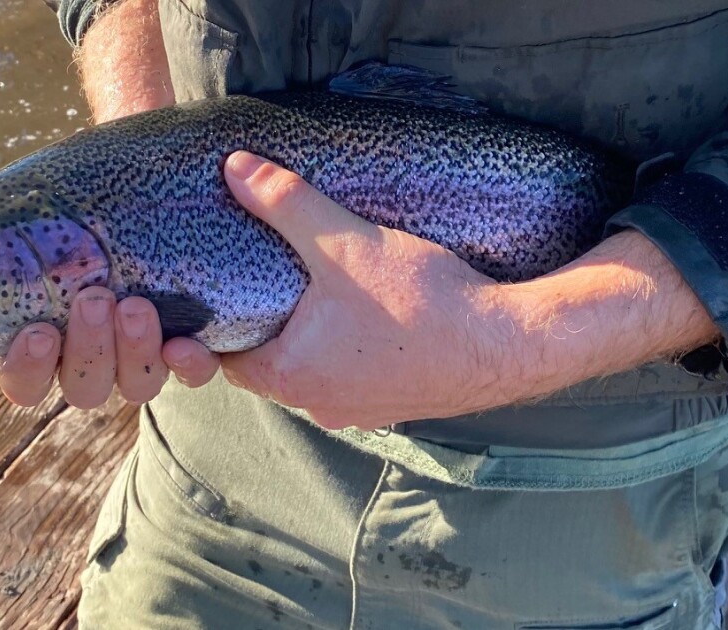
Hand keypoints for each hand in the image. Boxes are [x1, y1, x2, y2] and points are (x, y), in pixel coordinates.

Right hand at [0, 0, 176, 407]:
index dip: (25, 367)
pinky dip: (189, 364)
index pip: (23, 380)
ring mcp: (141, 352)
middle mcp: (90, 356)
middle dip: (85, 348)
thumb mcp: (13, 215)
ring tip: (135, 304)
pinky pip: (193, 373)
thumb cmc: (66, 199)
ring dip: (131, 351)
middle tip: (92, 299)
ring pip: (132, 385)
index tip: (33, 330)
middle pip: (79, 388)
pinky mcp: (189, 341)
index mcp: (42, 338)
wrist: (139, 173)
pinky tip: (187, 340)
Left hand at [162, 152, 527, 429]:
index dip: (221, 324)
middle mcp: (318, 405)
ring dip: (310, 341)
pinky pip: (354, 378)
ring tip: (317, 293)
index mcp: (290, 377)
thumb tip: (235, 168)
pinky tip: (367, 318)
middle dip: (266, 326)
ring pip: (313, 373)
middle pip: (269, 366)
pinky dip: (349, 352)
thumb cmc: (422, 303)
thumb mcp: (346, 242)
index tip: (225, 289)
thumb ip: (286, 204)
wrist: (506, 344)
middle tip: (269, 279)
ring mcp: (359, 411)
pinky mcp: (395, 405)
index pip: (227, 358)